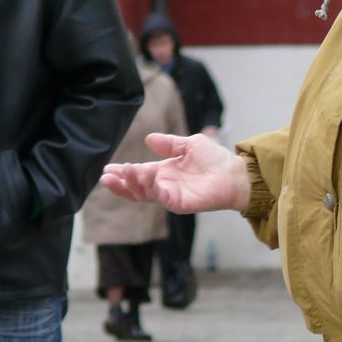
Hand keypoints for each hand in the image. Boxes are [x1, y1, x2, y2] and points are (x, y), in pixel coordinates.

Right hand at [100, 131, 250, 213]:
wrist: (235, 173)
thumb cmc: (215, 159)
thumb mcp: (189, 145)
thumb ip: (169, 144)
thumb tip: (148, 139)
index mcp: (164, 172)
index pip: (138, 174)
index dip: (123, 172)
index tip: (107, 168)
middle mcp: (165, 185)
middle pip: (136, 188)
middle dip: (120, 183)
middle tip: (106, 176)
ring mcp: (171, 195)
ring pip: (144, 194)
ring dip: (130, 184)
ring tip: (123, 171)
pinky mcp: (179, 203)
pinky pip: (159, 196)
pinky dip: (149, 186)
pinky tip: (144, 173)